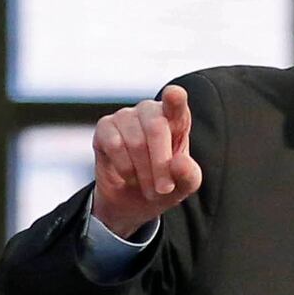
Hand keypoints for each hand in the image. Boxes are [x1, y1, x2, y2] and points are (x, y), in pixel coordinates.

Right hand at [91, 84, 201, 238]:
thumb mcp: (183, 186)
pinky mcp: (104, 127)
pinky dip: (125, 168)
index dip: (175, 98)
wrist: (133, 200)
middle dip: (161, 165)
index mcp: (176, 119)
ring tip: (147, 187)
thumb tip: (180, 162)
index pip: (176, 103)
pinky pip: (115, 145)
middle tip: (163, 189)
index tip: (174, 94)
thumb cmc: (164, 185)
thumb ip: (188, 175)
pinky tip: (128, 175)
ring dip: (143, 173)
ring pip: (135, 142)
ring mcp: (126, 116)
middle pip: (156, 129)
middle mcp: (150, 111)